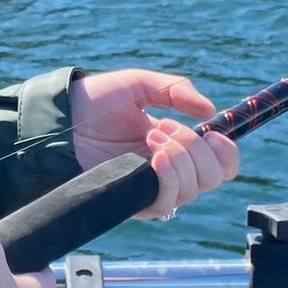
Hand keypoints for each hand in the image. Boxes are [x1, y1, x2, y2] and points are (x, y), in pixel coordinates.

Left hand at [70, 68, 240, 219]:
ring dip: (181, 158)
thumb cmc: (96, 101)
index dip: (227, 153)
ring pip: (193, 189)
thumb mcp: (141, 85)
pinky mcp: (134, 201)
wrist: (61, 119)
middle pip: (212, 178)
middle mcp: (169, 170)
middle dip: (198, 149)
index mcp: (176, 144)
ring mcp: (152, 187)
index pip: (218, 163)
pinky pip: (166, 201)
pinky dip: (169, 178)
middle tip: (165, 126)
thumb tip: (210, 109)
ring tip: (152, 133)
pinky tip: (154, 157)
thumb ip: (176, 90)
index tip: (214, 133)